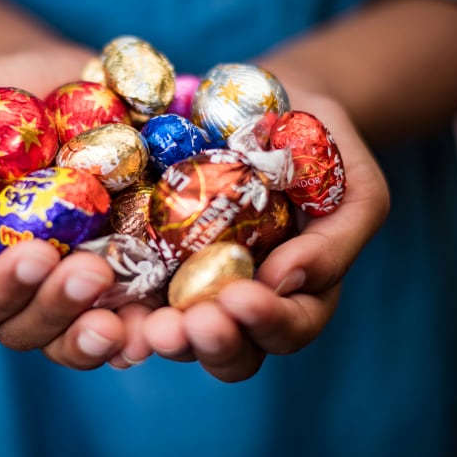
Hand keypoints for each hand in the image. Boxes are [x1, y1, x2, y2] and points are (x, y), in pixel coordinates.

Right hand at [0, 46, 153, 368]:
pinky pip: (137, 314)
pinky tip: (171, 316)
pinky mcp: (130, 274)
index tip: (36, 254)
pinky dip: (152, 323)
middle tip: (93, 272)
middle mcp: (23, 283)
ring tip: (131, 321)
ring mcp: (76, 283)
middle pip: (26, 330)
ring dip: (103, 338)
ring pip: (80, 338)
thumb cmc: (0, 93)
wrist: (70, 82)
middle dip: (58, 312)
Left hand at [143, 93, 389, 381]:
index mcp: (300, 295)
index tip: (241, 296)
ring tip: (144, 324)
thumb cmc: (324, 145)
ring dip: (161, 335)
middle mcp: (244, 303)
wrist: (274, 104)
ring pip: (179, 335)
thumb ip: (337, 238)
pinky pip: (132, 296)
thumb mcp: (355, 185)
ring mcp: (195, 287)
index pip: (290, 328)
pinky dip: (118, 309)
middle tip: (183, 325)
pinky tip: (102, 307)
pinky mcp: (150, 260)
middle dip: (208, 343)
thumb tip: (285, 280)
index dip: (267, 323)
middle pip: (231, 352)